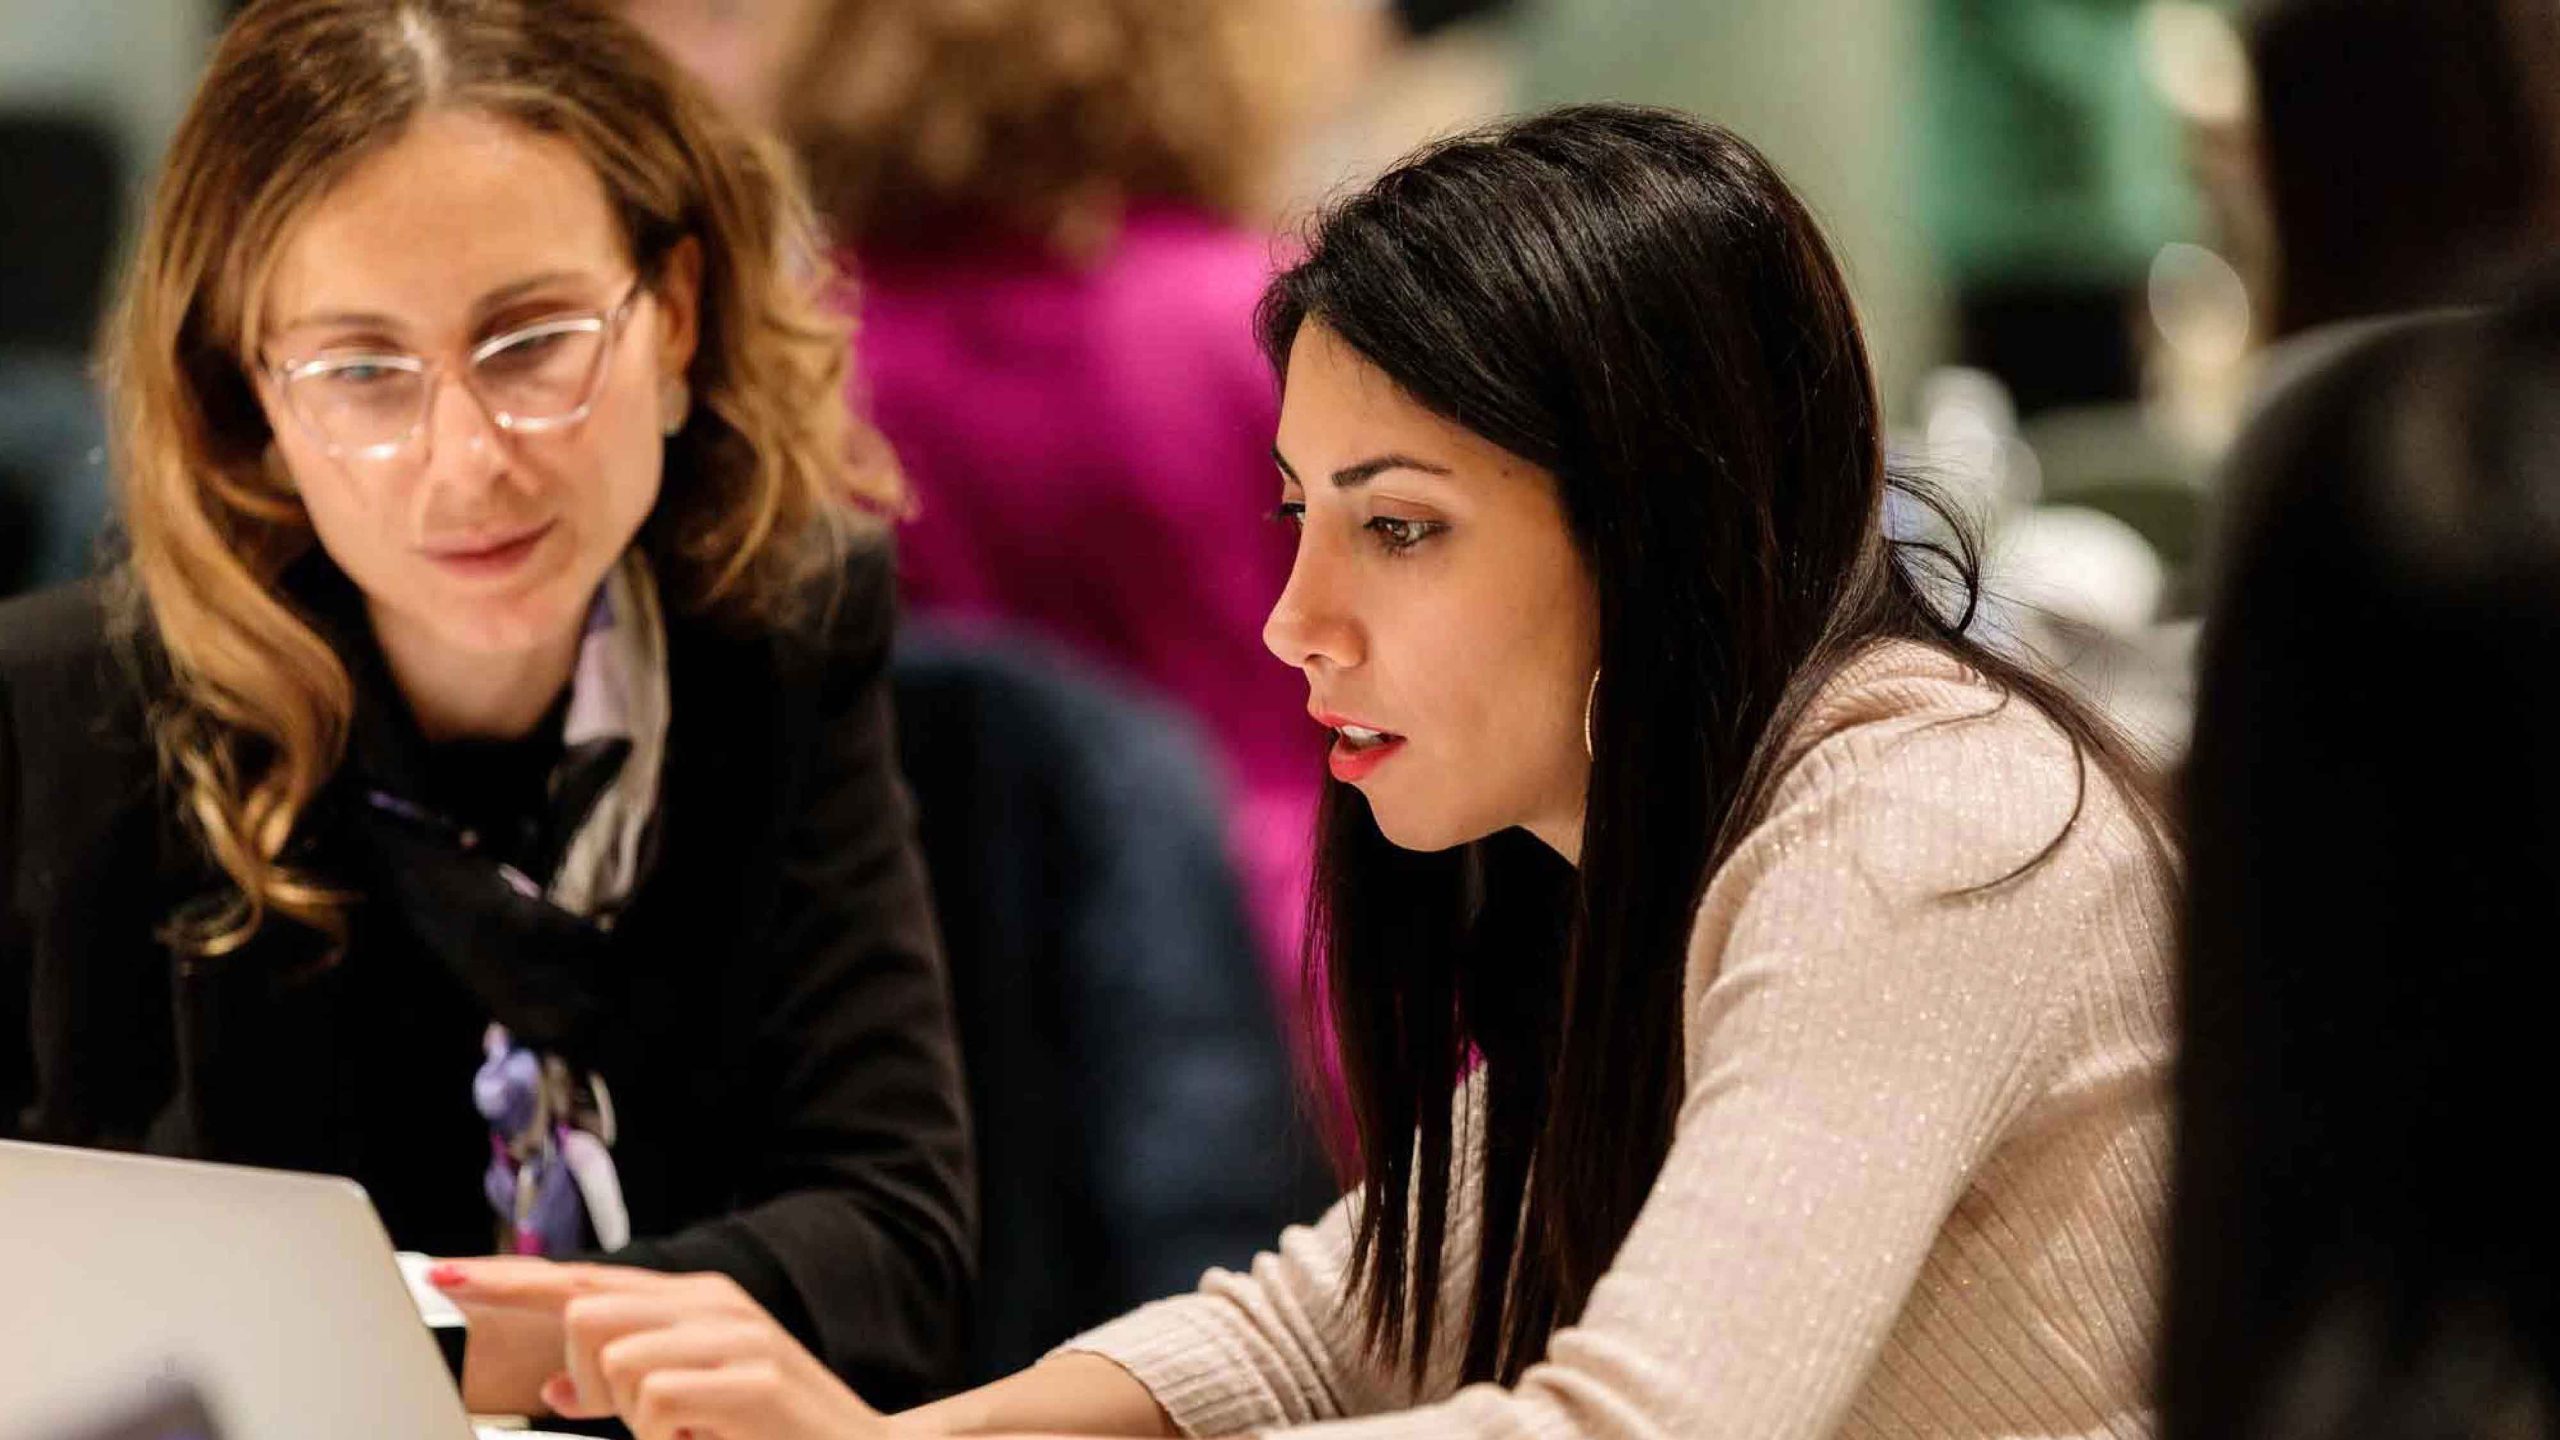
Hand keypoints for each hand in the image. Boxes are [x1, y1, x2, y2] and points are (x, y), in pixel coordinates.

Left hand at [432, 1259, 890, 1439]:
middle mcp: (713, 1303)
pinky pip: (654, 1399)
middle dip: (583, 1380)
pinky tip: (707, 1436)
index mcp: (695, 1300)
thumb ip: (625, 1382)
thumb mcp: (689, 1397)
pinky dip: (664, 1434)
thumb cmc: (771, 1432)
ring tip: (689, 1428)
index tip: (443, 1277)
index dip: (508, 1280)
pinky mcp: (751, 1376)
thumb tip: (558, 1392)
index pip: (584, 1277)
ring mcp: (735, 1335)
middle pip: (585, 1311)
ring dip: (633, 1415)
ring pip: (613, 1357)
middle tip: (635, 1420)